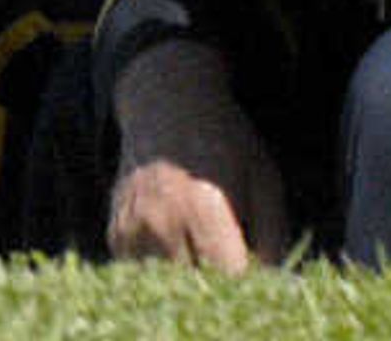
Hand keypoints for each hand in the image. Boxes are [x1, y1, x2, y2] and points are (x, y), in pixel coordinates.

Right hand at [107, 43, 288, 268]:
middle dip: (219, 281)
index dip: (248, 279)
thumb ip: (274, 236)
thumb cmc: (225, 141)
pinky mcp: (116, 234)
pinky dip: (164, 267)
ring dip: (189, 275)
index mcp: (203, 204)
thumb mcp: (264, 177)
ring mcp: (133, 227)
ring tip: (199, 239)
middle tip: (227, 253)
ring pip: (171, 285)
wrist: (165, 103)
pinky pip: (146, 275)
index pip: (229, 277)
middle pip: (199, 287)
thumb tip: (267, 282)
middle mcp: (161, 218)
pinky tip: (174, 235)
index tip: (254, 268)